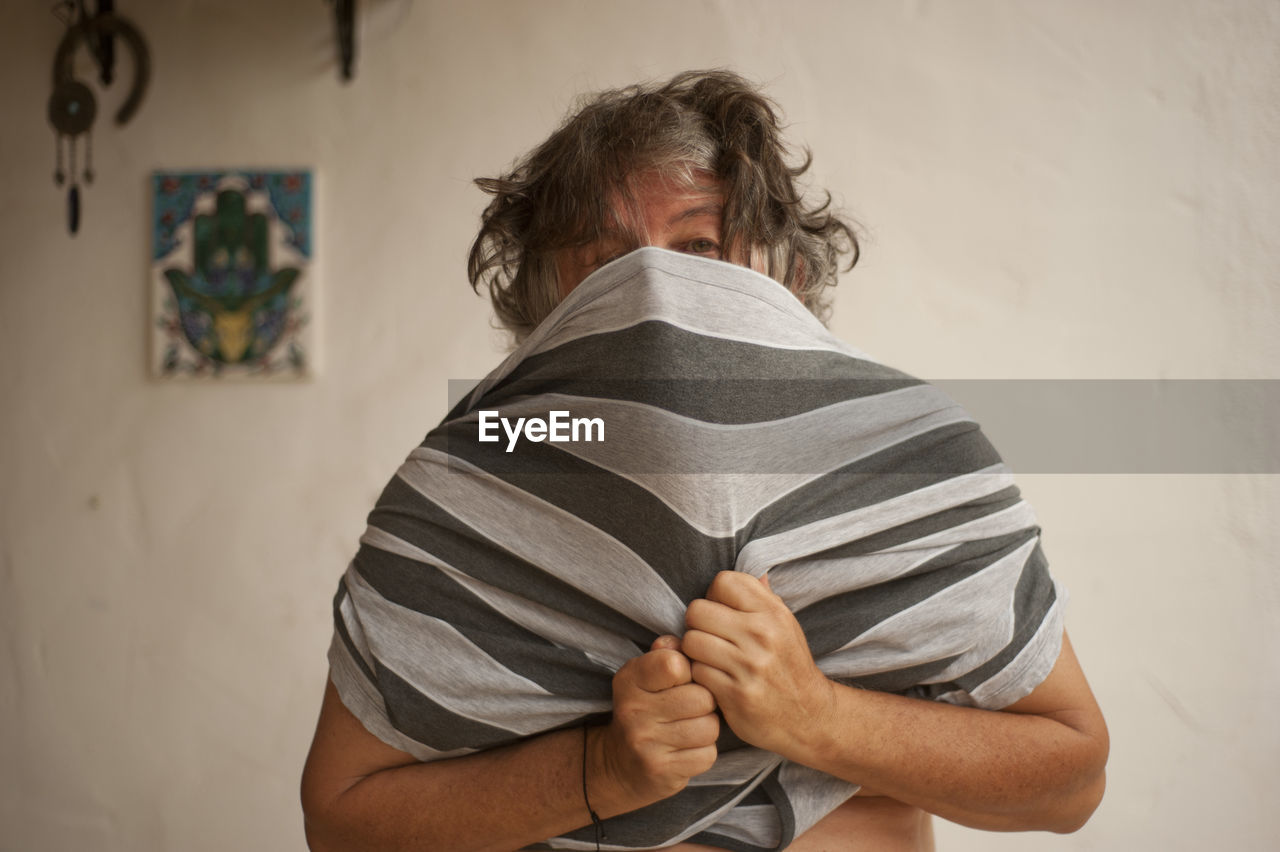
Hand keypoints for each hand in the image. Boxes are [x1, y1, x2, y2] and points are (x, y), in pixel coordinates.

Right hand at [593, 635, 719, 807]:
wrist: (619, 765)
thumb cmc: (644, 710)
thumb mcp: (645, 676)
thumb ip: (666, 654)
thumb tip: (682, 641)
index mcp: (629, 679)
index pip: (676, 664)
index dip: (690, 671)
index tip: (682, 680)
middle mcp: (633, 710)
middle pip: (701, 698)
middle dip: (705, 703)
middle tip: (691, 708)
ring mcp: (645, 743)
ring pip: (709, 727)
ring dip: (707, 728)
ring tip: (690, 727)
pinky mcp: (661, 771)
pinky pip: (707, 755)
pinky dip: (704, 753)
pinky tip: (687, 749)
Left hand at [683, 571, 836, 755]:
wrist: (810, 717)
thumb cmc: (790, 667)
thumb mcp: (786, 626)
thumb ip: (765, 599)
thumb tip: (757, 573)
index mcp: (773, 613)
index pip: (722, 582)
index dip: (714, 597)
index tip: (721, 614)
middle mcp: (762, 635)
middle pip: (697, 610)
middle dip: (697, 624)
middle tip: (709, 638)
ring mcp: (749, 665)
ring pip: (692, 641)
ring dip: (695, 652)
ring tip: (710, 659)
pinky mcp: (736, 694)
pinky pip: (696, 672)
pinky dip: (699, 676)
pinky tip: (714, 680)